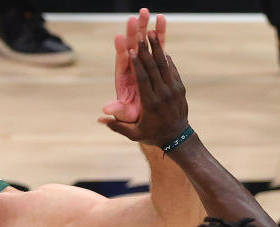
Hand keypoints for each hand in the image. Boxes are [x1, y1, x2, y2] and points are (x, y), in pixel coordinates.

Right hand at [101, 32, 188, 147]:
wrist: (177, 138)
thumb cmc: (152, 135)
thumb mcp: (134, 134)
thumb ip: (117, 126)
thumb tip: (100, 119)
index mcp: (150, 103)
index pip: (143, 79)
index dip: (137, 64)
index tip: (132, 50)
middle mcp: (163, 94)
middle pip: (153, 69)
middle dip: (146, 51)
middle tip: (139, 36)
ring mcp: (173, 90)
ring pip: (164, 66)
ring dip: (158, 49)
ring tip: (152, 34)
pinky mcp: (180, 88)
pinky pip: (172, 70)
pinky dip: (167, 59)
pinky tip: (161, 49)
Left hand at [102, 8, 165, 123]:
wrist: (147, 115)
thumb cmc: (133, 116)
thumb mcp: (126, 114)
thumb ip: (118, 110)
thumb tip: (105, 111)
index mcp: (123, 78)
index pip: (121, 62)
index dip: (121, 51)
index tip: (119, 39)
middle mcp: (131, 67)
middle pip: (130, 47)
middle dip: (132, 33)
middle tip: (134, 18)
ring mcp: (142, 62)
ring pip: (142, 42)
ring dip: (144, 27)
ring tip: (145, 12)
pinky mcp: (152, 60)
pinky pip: (156, 44)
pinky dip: (159, 33)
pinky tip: (161, 19)